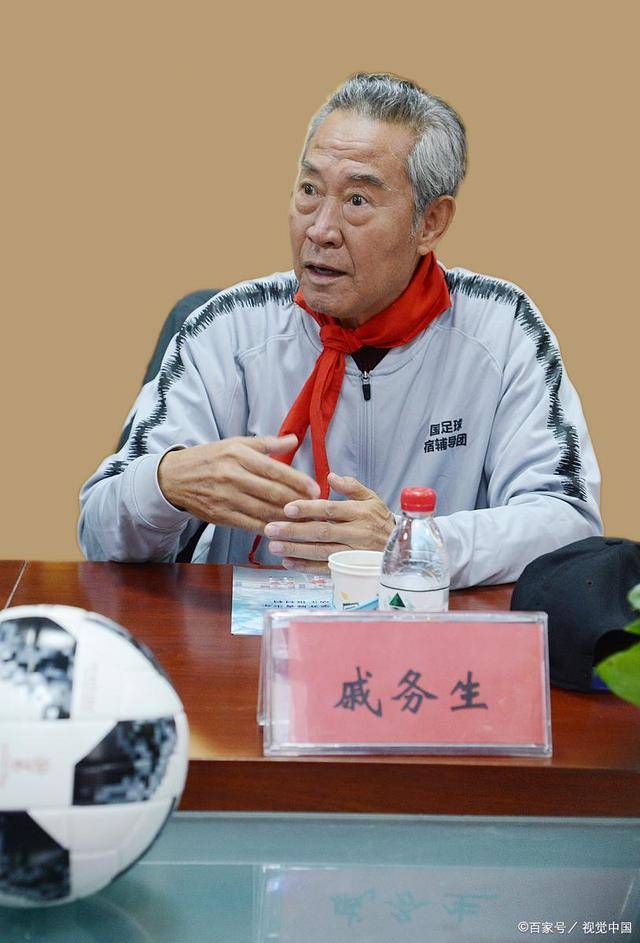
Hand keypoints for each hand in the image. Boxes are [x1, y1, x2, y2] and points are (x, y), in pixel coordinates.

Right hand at [157, 434, 319, 533]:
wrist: (174, 477)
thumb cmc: (210, 458)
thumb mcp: (236, 444)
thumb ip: (267, 444)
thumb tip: (294, 439)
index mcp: (238, 455)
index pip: (275, 470)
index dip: (298, 481)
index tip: (315, 489)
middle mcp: (231, 475)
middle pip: (272, 492)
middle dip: (297, 501)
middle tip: (315, 507)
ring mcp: (225, 497)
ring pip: (263, 511)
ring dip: (286, 518)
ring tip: (304, 520)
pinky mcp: (219, 515)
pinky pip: (249, 524)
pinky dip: (267, 528)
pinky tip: (281, 530)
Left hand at [264, 472, 394, 572]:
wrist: (403, 550)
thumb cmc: (381, 522)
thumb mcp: (372, 499)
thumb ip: (351, 487)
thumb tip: (331, 476)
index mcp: (360, 513)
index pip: (330, 509)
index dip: (308, 508)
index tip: (287, 508)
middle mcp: (357, 533)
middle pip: (322, 532)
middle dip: (294, 531)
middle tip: (271, 529)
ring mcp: (354, 554)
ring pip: (322, 552)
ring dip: (296, 550)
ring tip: (274, 546)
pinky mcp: (352, 569)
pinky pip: (327, 569)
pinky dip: (307, 567)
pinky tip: (289, 563)